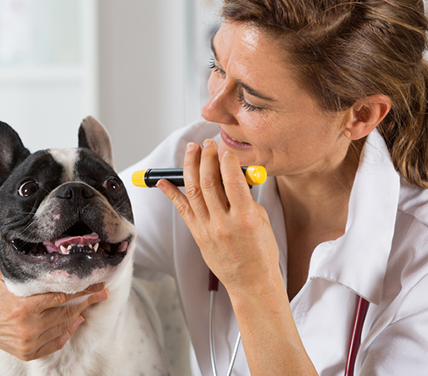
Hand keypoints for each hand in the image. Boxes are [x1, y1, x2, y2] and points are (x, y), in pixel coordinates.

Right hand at [0, 219, 107, 360]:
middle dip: (88, 301)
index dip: (83, 290)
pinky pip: (55, 343)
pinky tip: (74, 321)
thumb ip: (0, 246)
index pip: (62, 297)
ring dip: (78, 315)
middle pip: (68, 312)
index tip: (98, 283)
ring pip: (63, 327)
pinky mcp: (27, 352)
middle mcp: (28, 326)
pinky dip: (66, 333)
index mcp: (24, 305)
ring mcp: (28, 341)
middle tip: (103, 292)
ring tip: (89, 303)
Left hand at [157, 139, 279, 292]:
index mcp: (245, 218)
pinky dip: (171, 193)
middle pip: (209, 182)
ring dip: (190, 167)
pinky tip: (164, 180)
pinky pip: (182, 210)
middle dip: (206, 158)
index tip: (225, 150)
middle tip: (207, 145)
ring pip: (193, 192)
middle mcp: (223, 223)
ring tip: (191, 151)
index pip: (232, 181)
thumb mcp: (263, 221)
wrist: (252, 282)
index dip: (226, 161)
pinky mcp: (198, 236)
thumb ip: (247, 198)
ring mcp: (207, 230)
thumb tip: (232, 177)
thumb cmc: (261, 253)